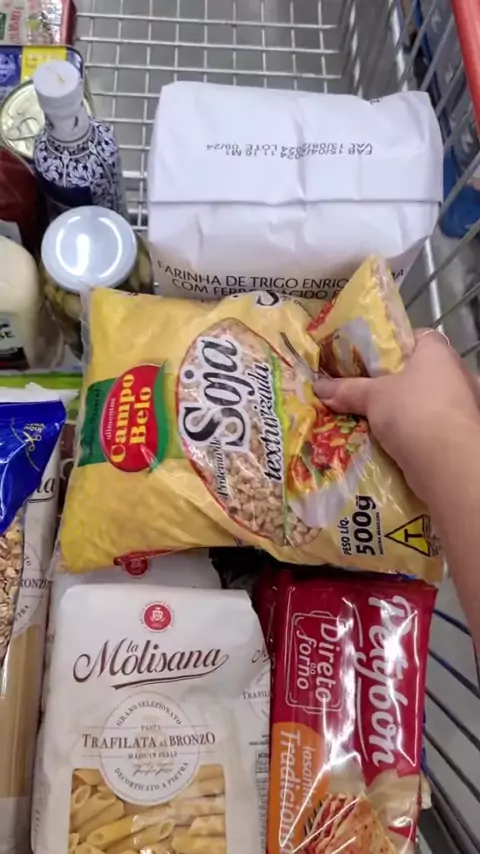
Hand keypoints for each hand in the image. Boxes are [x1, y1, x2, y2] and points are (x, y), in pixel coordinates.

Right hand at [314, 330, 479, 502]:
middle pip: (421, 373)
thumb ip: (348, 390)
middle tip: (365, 394)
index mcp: (439, 352)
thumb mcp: (373, 397)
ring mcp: (465, 407)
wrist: (450, 463)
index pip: (418, 338)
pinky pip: (433, 429)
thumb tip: (318, 388)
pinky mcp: (463, 437)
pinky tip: (392, 444)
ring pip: (427, 404)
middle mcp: (458, 375)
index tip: (371, 361)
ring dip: (405, 413)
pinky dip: (415, 436)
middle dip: (395, 385)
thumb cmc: (413, 411)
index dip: (394, 347)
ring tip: (373, 422)